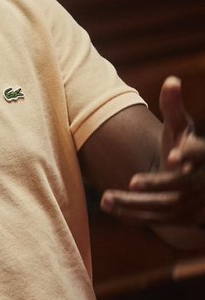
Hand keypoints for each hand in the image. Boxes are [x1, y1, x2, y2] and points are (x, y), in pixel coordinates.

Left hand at [101, 77, 204, 227]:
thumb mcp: (181, 127)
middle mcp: (199, 181)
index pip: (200, 155)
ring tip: (105, 197)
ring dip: (134, 204)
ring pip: (164, 207)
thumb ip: (173, 106)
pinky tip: (107, 205)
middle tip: (131, 181)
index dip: (188, 155)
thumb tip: (171, 80)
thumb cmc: (182, 146)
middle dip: (156, 184)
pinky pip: (154, 219)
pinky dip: (131, 215)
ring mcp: (191, 203)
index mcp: (202, 157)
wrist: (195, 179)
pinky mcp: (178, 218)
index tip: (171, 156)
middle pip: (180, 186)